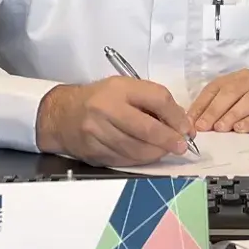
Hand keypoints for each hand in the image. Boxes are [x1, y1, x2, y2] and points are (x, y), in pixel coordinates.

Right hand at [36, 77, 192, 166]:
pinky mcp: (94, 152)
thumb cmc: (99, 99)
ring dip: (156, 153)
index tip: (186, 128)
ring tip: (164, 151)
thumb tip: (180, 123)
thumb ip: (151, 102)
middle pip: (147, 129)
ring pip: (137, 149)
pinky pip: (124, 160)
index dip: (176, 116)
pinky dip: (140, 160)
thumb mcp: (123, 88)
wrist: (62, 114)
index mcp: (118, 88)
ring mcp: (98, 133)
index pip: (157, 99)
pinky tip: (145, 155)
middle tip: (181, 146)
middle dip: (169, 140)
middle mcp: (106, 109)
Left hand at [188, 71, 248, 132]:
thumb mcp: (236, 108)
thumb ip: (216, 112)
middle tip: (205, 127)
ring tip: (222, 128)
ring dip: (234, 114)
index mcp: (239, 78)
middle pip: (232, 91)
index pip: (216, 87)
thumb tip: (192, 123)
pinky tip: (242, 129)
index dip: (202, 104)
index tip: (191, 122)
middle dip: (215, 110)